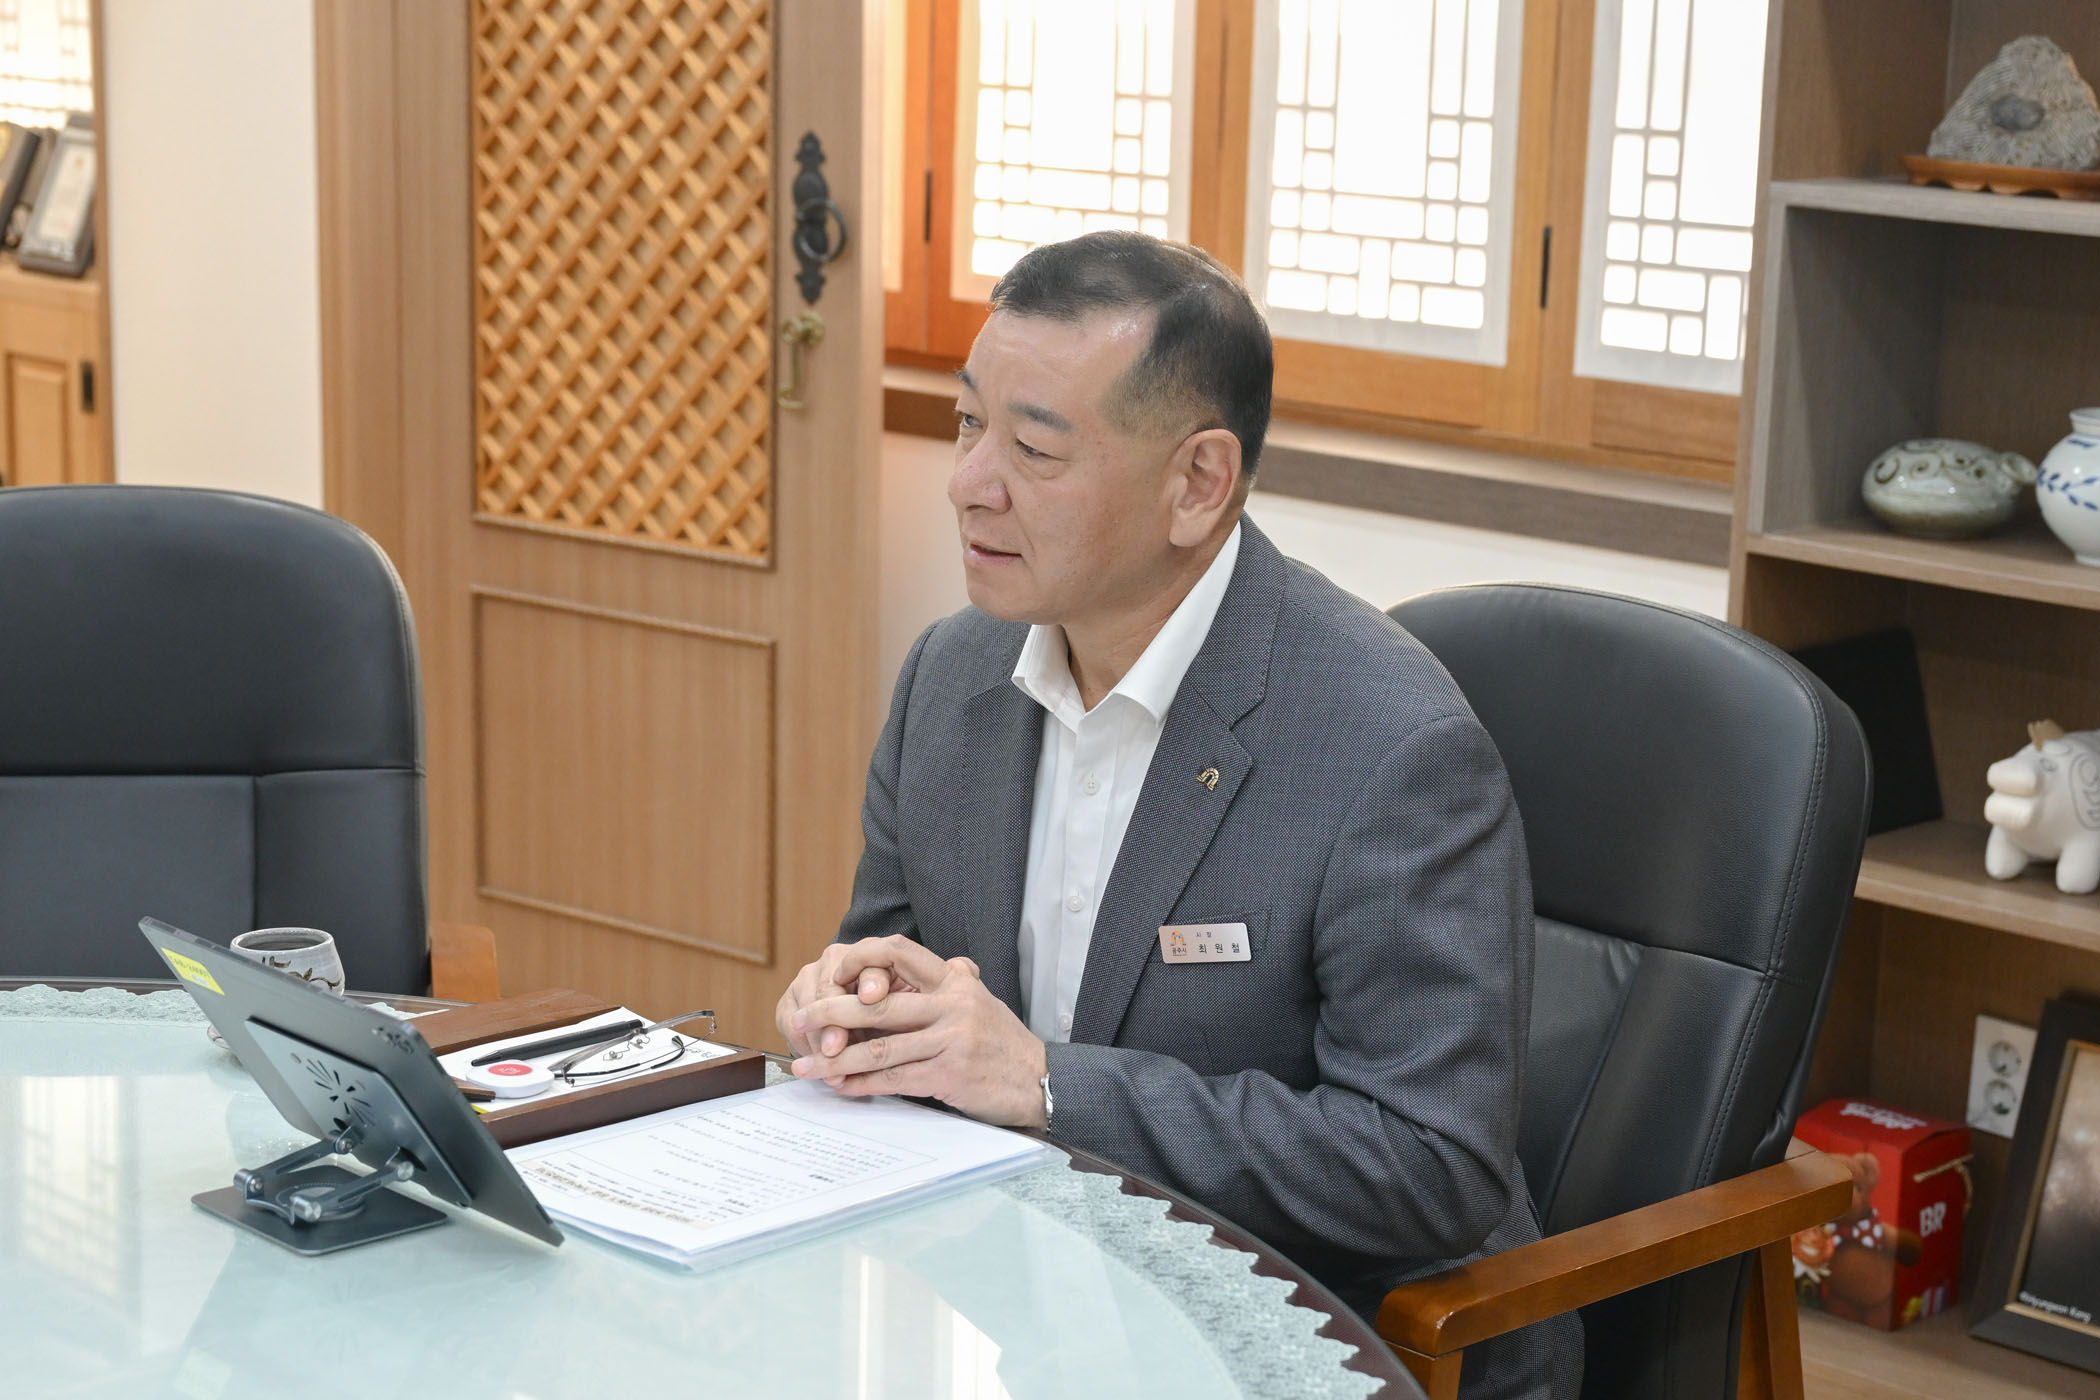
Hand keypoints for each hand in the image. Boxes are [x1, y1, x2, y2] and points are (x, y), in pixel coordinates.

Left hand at [789, 934, 1048, 1128]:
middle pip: (879, 1003)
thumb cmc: (1003, 1043)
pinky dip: (863, 1084)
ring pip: (881, 1047)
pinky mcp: (950, 1075)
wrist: (1040, 1081)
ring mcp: (952, 1040)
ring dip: (837, 1059)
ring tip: (808, 1065)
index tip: (833, 974)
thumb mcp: (981, 1001)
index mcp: (955, 981)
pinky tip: (842, 1087)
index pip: (898, 952)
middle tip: (800, 1021)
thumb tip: (938, 962)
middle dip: (831, 1013)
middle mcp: (952, 1004)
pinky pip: (895, 1078)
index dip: (860, 959)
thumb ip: (955, 981)